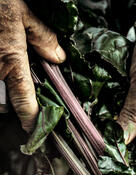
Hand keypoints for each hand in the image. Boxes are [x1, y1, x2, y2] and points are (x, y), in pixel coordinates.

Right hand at [0, 0, 65, 131]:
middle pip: (3, 102)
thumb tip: (58, 58)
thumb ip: (41, 37)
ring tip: (5, 73)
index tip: (35, 130)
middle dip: (10, 101)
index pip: (24, 101)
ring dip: (0, 90)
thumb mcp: (22, 12)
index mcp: (11, 61)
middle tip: (17, 88)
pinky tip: (1, 62)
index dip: (31, 119)